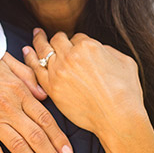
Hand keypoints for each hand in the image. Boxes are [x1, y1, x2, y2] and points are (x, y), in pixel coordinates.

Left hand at [22, 29, 147, 139]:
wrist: (118, 118)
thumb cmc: (126, 92)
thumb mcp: (125, 61)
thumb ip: (108, 50)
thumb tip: (99, 49)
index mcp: (88, 46)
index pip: (76, 37)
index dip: (76, 42)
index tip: (75, 46)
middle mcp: (70, 55)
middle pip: (57, 40)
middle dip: (56, 38)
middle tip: (47, 34)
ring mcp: (58, 71)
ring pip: (43, 50)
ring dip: (38, 41)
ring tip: (35, 35)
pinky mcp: (51, 88)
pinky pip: (35, 69)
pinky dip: (30, 58)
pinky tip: (27, 51)